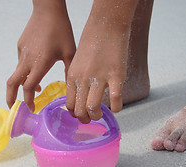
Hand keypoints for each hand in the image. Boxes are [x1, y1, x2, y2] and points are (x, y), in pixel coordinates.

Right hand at [6, 0, 75, 111]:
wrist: (48, 9)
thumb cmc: (61, 29)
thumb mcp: (70, 52)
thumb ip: (69, 71)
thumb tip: (71, 88)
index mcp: (39, 64)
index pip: (28, 88)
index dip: (28, 101)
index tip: (32, 109)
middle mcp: (27, 61)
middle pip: (12, 84)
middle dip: (11, 98)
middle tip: (14, 107)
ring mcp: (22, 53)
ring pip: (17, 74)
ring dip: (21, 84)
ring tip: (32, 90)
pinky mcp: (20, 46)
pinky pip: (20, 62)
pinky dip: (25, 70)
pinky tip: (36, 66)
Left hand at [66, 0, 137, 122]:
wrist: (105, 27)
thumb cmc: (91, 45)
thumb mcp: (76, 63)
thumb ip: (76, 80)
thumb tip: (78, 97)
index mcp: (72, 77)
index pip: (69, 104)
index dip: (74, 113)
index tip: (80, 115)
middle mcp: (83, 79)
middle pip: (79, 109)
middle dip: (84, 119)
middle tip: (90, 119)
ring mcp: (99, 77)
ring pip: (92, 107)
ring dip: (96, 116)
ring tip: (100, 114)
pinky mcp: (116, 75)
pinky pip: (115, 98)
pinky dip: (116, 108)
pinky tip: (116, 108)